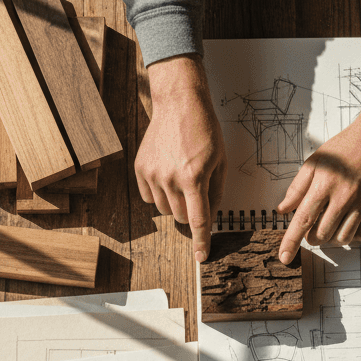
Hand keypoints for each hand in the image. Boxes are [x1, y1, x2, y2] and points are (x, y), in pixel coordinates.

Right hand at [136, 55, 225, 261]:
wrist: (178, 104)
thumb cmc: (204, 129)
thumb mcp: (220, 161)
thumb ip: (216, 192)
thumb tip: (211, 216)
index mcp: (194, 177)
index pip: (198, 220)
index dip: (201, 241)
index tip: (201, 257)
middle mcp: (170, 179)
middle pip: (180, 217)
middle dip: (190, 210)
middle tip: (195, 190)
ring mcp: (152, 174)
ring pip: (163, 209)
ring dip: (174, 202)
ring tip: (181, 178)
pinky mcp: (140, 169)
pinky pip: (148, 197)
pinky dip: (158, 193)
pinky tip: (166, 174)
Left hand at [276, 79, 360, 263]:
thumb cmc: (344, 148)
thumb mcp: (314, 162)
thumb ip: (297, 188)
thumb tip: (282, 210)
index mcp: (323, 185)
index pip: (302, 220)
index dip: (291, 242)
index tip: (284, 258)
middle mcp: (344, 196)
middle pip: (322, 234)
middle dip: (312, 237)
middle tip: (313, 227)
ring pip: (342, 238)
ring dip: (332, 238)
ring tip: (330, 224)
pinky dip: (352, 235)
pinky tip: (348, 223)